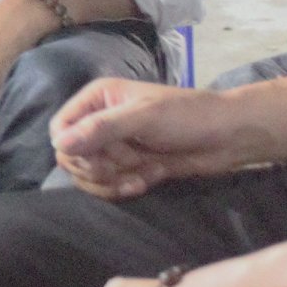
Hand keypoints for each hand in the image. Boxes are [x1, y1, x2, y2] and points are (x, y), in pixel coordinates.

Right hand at [51, 79, 253, 198]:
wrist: (228, 137)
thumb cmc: (187, 116)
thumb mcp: (142, 117)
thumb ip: (100, 129)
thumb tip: (58, 146)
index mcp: (97, 99)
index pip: (60, 128)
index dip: (74, 149)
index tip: (99, 159)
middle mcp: (99, 121)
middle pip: (72, 156)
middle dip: (99, 167)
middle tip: (129, 164)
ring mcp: (114, 146)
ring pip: (89, 174)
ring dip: (114, 180)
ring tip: (144, 174)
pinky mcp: (128, 167)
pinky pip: (109, 184)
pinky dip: (125, 187)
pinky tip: (150, 179)